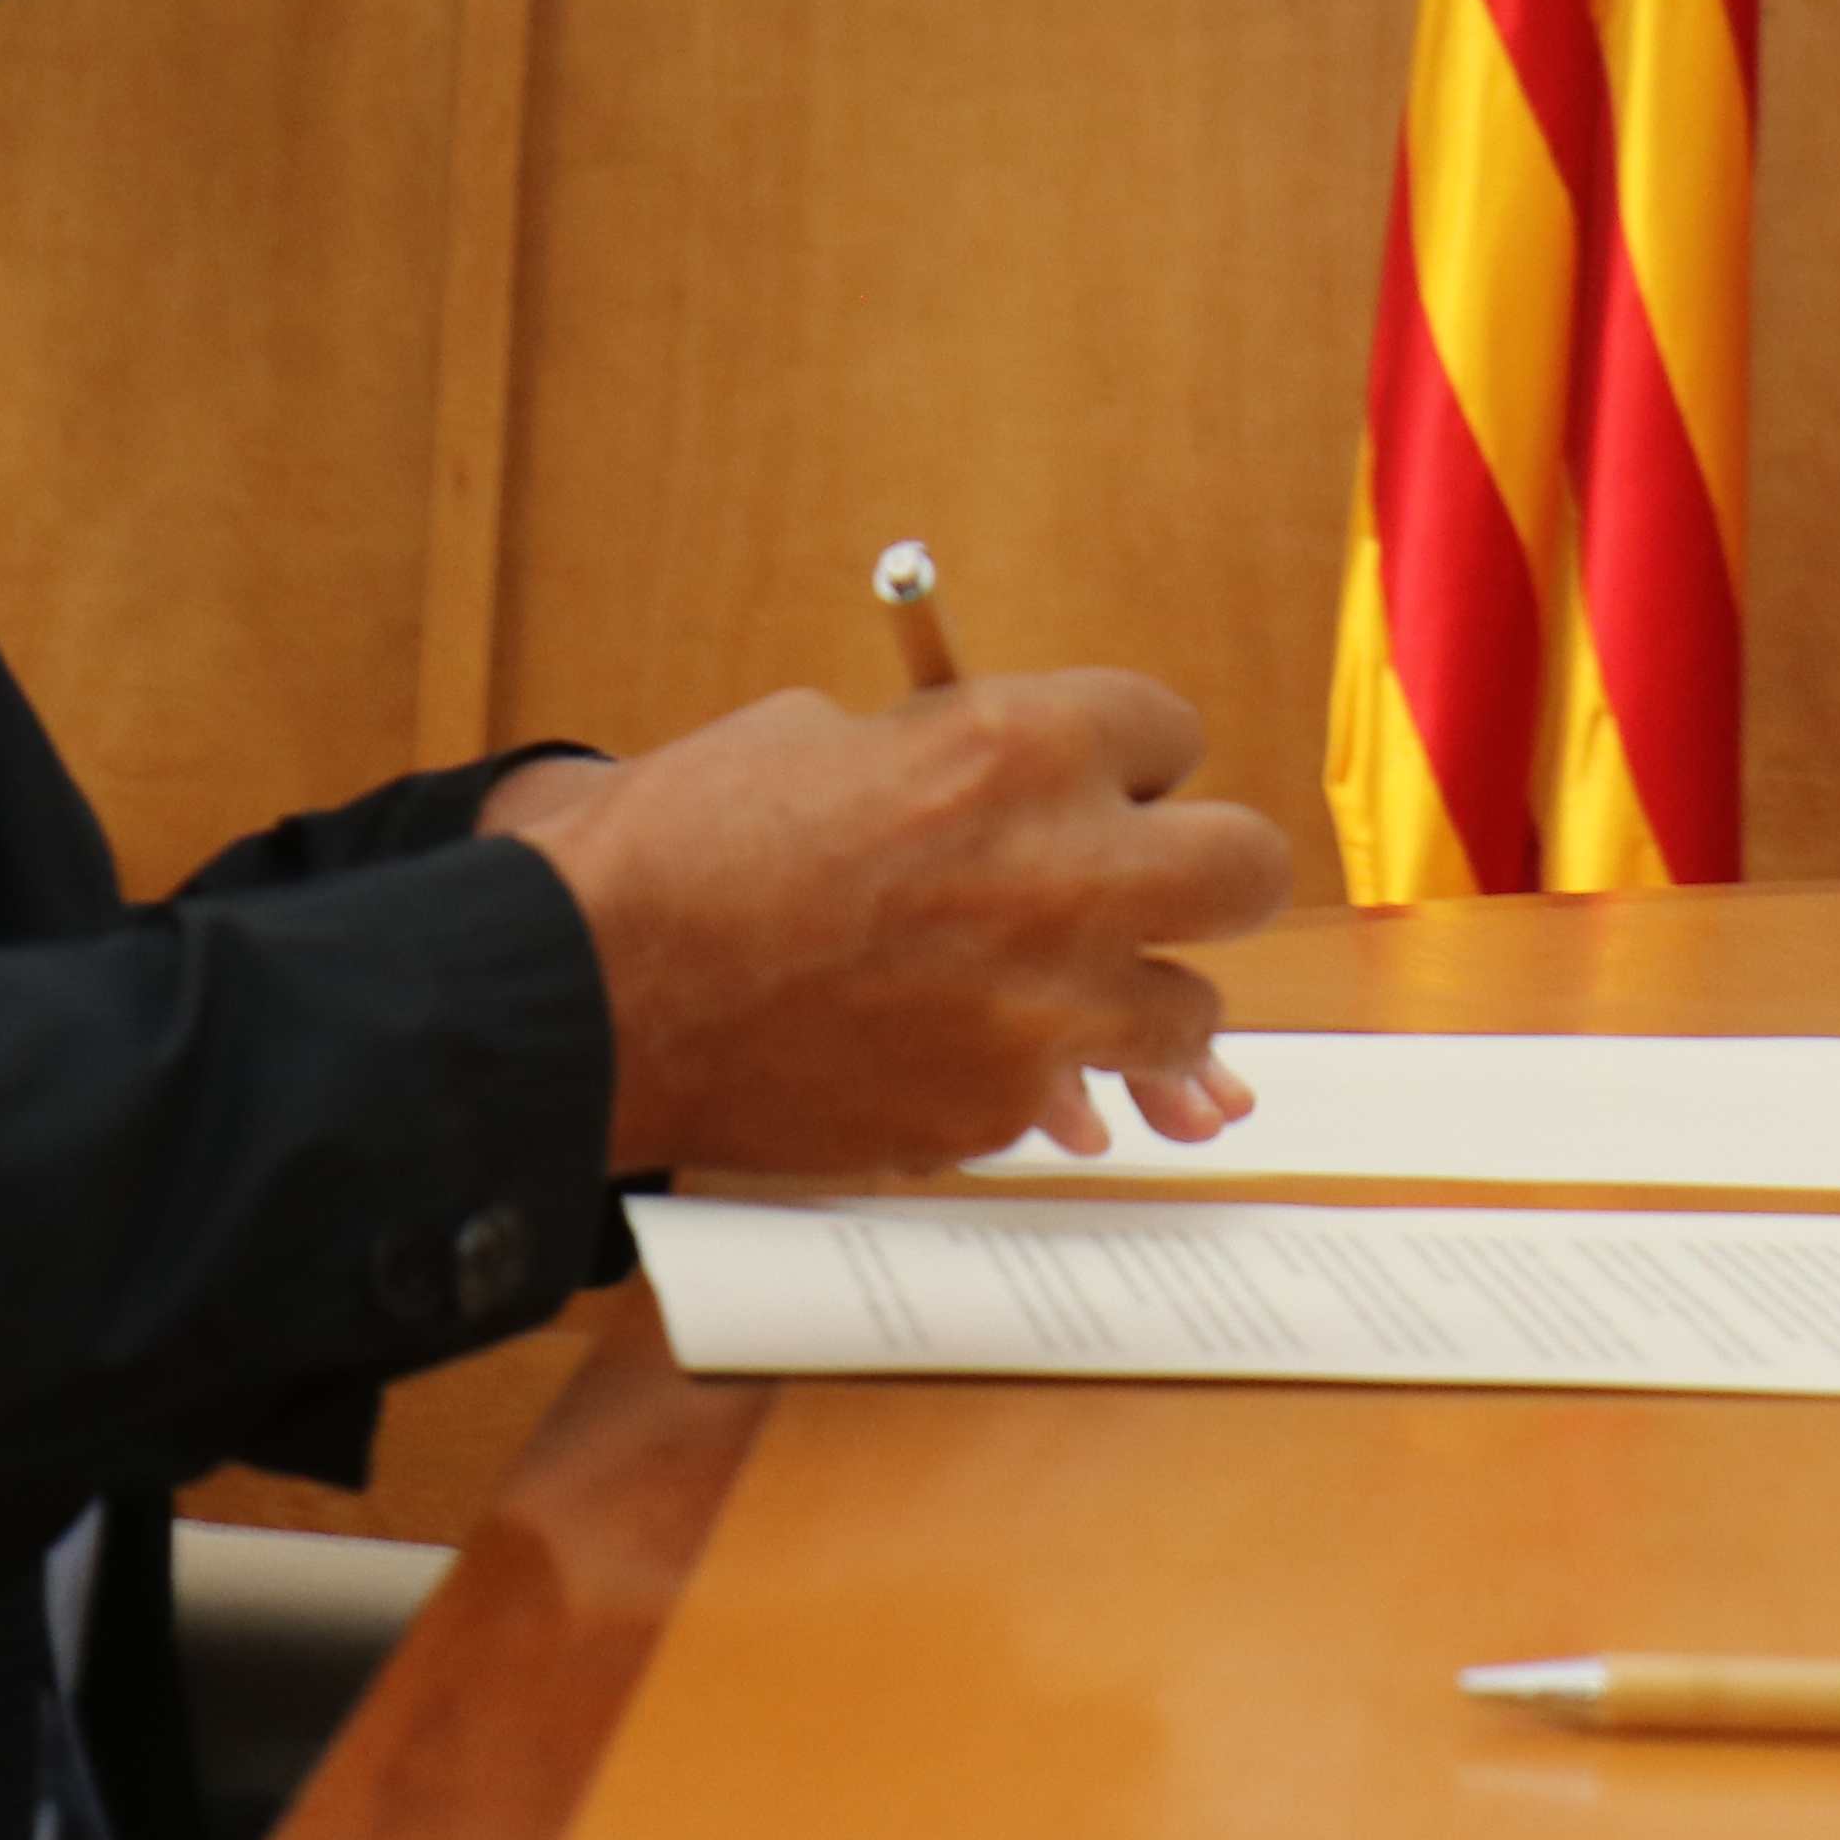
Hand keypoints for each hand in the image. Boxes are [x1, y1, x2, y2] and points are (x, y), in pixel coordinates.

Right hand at [509, 671, 1291, 1176]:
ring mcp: (1043, 1007)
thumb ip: (956, 762)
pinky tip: (980, 1058)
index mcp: (1024, 747)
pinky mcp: (995, 1110)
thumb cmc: (690, 845)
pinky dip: (1036, 1079)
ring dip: (1138, 998)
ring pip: (1188, 1012)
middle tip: (1150, 886)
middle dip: (1200, 874)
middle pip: (1245, 870)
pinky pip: (1067, 1093)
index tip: (1106, 784)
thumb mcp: (834, 738)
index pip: (1172, 729)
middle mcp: (1064, 873)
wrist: (594, 991)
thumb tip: (1025, 800)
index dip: (1131, 761)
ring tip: (1079, 992)